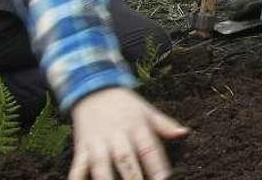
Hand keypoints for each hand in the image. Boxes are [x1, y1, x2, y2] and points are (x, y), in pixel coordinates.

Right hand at [69, 88, 188, 179]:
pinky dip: (78, 179)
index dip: (156, 165)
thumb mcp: (147, 111)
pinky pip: (77, 168)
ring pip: (101, 166)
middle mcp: (116, 135)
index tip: (164, 179)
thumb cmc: (127, 106)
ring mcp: (97, 143)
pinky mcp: (81, 149)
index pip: (148, 148)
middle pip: (124, 159)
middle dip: (133, 177)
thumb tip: (184, 132)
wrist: (94, 90)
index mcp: (136, 126)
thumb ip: (165, 125)